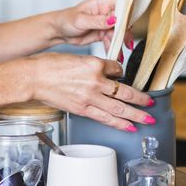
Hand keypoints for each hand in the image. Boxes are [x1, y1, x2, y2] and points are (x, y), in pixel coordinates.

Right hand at [26, 53, 153, 131]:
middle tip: (152, 104)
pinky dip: (119, 124)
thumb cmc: (50, 65)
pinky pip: (105, 118)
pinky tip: (129, 127)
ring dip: (137, 115)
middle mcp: (96, 81)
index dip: (120, 73)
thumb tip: (105, 74)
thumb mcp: (76, 58)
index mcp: (95, 64)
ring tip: (148, 119)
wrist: (34, 77)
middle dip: (141, 99)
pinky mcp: (82, 109)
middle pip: (126, 92)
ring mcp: (90, 97)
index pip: (117, 68)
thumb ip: (93, 67)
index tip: (120, 76)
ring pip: (120, 108)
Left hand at [54, 0, 134, 62]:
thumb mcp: (81, 21)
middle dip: (125, 31)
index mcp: (101, 2)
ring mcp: (105, 22)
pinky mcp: (103, 32)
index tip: (131, 21)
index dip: (129, 9)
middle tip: (126, 43)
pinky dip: (114, 47)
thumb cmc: (66, 20)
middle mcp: (106, 11)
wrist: (59, 31)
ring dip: (120, 42)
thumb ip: (98, 21)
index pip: (121, 1)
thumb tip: (114, 19)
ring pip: (119, 31)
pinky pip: (112, 40)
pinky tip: (115, 55)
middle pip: (123, 19)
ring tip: (120, 54)